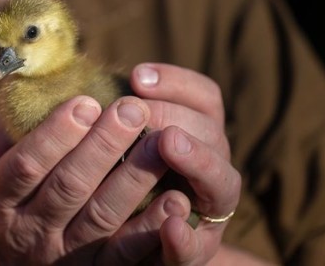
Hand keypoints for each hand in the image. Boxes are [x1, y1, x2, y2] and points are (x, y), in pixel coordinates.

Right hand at [0, 94, 195, 264]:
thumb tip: (36, 84)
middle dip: (104, 145)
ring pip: (101, 216)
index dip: (56, 133)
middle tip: (132, 108)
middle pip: (69, 186)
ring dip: (134, 178)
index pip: (26, 164)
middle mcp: (25, 233)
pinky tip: (174, 199)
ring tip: (160, 140)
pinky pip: (123, 254)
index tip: (86, 100)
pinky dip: (150, 228)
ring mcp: (59, 257)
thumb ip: (4, 133)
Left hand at [117, 62, 241, 264]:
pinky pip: (195, 249)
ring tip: (169, 141)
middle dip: (176, 115)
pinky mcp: (194, 253)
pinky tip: (170, 226)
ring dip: (197, 160)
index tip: (137, 76)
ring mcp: (210, 213)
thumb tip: (103, 88)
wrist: (136, 249)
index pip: (205, 99)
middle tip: (139, 109)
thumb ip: (124, 120)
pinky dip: (184, 238)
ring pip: (221, 182)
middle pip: (211, 132)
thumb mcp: (126, 147)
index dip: (177, 82)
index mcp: (199, 137)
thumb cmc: (124, 185)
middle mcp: (211, 170)